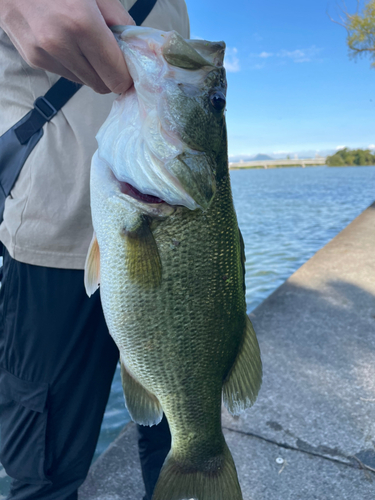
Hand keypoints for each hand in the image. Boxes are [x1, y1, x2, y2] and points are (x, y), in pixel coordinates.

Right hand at [0, 0, 134, 93]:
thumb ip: (118, 19)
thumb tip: (132, 47)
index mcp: (80, 23)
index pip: (116, 77)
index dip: (127, 75)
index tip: (130, 67)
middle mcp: (60, 44)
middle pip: (101, 85)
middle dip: (110, 74)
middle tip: (111, 54)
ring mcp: (43, 54)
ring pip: (83, 82)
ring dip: (90, 69)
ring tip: (84, 41)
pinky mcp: (32, 59)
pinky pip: (65, 73)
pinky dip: (72, 63)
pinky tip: (66, 39)